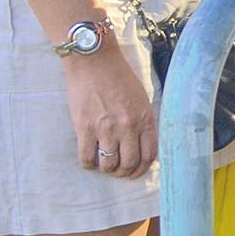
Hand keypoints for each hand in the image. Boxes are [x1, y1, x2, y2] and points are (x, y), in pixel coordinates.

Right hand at [66, 46, 157, 178]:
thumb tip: (141, 144)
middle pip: (129, 163)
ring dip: (106, 169)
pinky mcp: (85, 128)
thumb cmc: (119, 78)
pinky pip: (87, 157)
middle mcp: (128, 126)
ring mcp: (106, 128)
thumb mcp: (141, 98)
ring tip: (104, 164)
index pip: (149, 154)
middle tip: (118, 171)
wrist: (94, 62)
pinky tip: (89, 159)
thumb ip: (142, 121)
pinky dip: (88, 164)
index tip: (135, 171)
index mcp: (145, 118)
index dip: (142, 169)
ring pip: (108, 164)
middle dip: (124, 172)